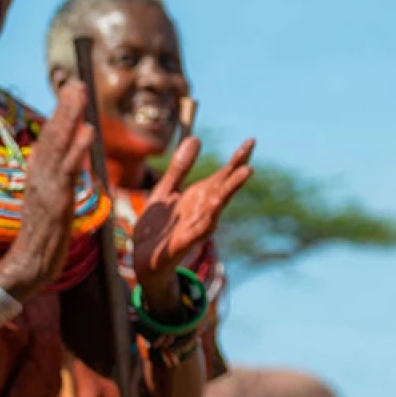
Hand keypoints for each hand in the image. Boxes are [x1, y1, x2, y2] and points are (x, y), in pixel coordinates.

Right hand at [0, 83, 94, 298]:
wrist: (31, 265)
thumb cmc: (45, 235)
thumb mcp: (54, 199)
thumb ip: (60, 178)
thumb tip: (70, 159)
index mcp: (40, 174)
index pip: (51, 138)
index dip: (62, 113)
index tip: (74, 89)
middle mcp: (39, 176)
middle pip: (52, 135)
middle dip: (65, 107)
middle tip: (77, 81)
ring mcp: (46, 187)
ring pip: (57, 146)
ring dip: (69, 118)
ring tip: (81, 93)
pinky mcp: (56, 201)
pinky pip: (68, 171)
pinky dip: (77, 149)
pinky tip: (88, 131)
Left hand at [131, 137, 252, 311]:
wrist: (144, 259)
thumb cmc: (158, 225)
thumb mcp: (165, 190)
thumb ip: (180, 167)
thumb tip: (196, 138)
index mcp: (200, 195)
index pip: (224, 174)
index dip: (237, 158)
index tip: (251, 142)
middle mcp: (204, 208)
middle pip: (224, 188)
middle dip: (237, 174)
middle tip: (250, 160)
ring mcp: (197, 224)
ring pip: (216, 206)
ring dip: (230, 191)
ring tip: (243, 176)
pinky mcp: (185, 240)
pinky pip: (199, 228)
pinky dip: (209, 217)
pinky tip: (216, 205)